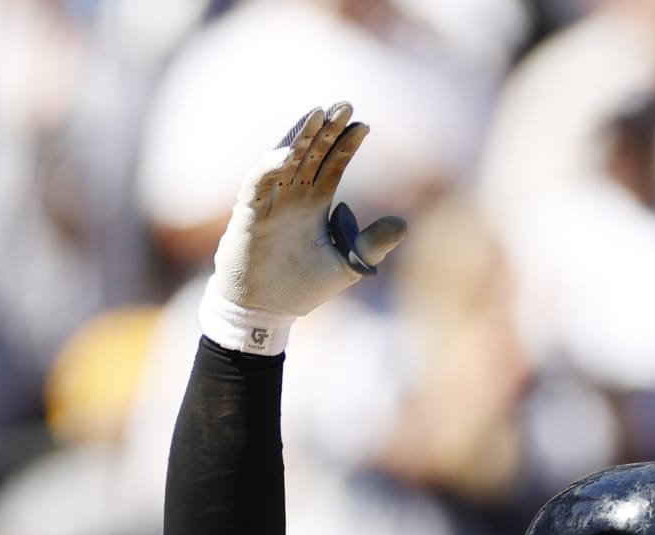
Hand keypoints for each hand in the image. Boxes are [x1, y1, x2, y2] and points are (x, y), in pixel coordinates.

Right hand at [200, 102, 408, 354]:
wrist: (266, 310)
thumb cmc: (302, 287)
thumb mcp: (347, 264)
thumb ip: (373, 244)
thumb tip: (404, 223)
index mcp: (315, 203)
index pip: (332, 164)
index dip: (346, 145)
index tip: (364, 125)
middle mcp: (293, 195)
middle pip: (311, 152)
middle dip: (327, 129)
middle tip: (345, 104)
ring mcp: (271, 200)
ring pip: (285, 158)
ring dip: (299, 136)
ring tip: (317, 113)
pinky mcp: (250, 213)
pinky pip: (258, 182)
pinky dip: (271, 165)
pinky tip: (288, 152)